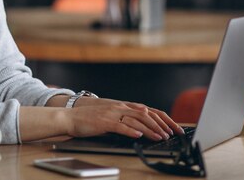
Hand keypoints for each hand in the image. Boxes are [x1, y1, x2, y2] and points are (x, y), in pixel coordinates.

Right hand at [67, 98, 184, 140]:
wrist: (71, 117)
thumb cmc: (90, 119)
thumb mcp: (111, 117)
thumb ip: (124, 120)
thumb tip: (140, 129)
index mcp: (122, 106)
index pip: (148, 110)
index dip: (162, 119)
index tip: (173, 127)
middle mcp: (120, 107)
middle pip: (145, 114)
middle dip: (161, 125)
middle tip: (171, 134)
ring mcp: (112, 114)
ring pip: (136, 120)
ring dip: (150, 129)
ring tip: (160, 137)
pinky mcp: (104, 122)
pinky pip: (120, 126)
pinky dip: (131, 131)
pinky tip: (139, 136)